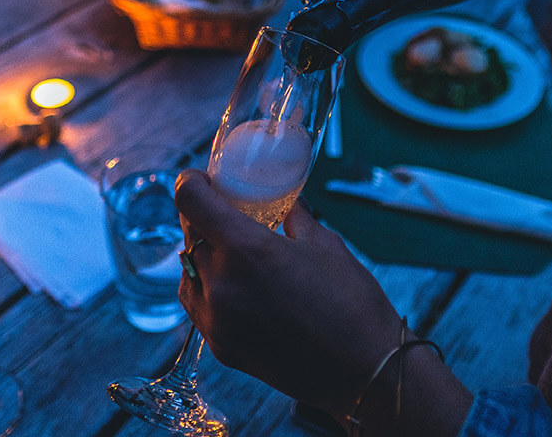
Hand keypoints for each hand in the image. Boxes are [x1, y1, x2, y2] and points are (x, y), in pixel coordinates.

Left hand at [174, 169, 402, 415]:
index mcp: (246, 250)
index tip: (200, 179)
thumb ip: (293, 218)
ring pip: (187, 270)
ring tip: (231, 251)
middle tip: (223, 212)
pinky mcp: (221, 346)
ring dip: (202, 254)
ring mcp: (217, 320)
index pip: (190, 200)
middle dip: (201, 217)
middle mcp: (221, 284)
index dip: (190, 182)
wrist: (364, 371)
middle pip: (188, 234)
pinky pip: (198, 305)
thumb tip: (283, 203)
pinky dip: (207, 288)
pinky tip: (234, 284)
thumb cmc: (352, 304)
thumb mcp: (325, 244)